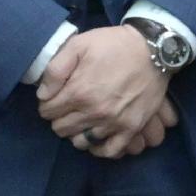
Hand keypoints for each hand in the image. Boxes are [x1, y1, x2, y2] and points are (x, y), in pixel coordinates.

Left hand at [39, 27, 171, 155]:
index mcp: (78, 91)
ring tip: (81, 121)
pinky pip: (110, 151)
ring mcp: (114, 122)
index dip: (47, 104)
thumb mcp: (78, 45)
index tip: (53, 98)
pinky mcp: (131, 128)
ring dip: (76, 133)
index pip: (48, 111)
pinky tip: (95, 138)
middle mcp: (94, 112)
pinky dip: (99, 149)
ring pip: (81, 142)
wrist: (153, 50)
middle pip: (61, 129)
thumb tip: (43, 94)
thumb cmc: (113, 45)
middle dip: (59, 118)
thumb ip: (55, 70)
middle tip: (67, 108)